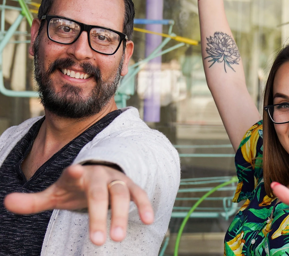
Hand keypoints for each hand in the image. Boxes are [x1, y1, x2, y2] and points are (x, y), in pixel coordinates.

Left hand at [4, 164, 153, 245]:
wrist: (98, 172)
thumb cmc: (74, 187)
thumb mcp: (54, 193)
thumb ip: (33, 201)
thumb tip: (7, 203)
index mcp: (77, 175)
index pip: (74, 174)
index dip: (74, 173)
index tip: (74, 171)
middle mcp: (99, 174)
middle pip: (100, 194)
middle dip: (99, 217)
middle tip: (98, 242)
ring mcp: (116, 179)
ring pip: (121, 195)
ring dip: (122, 216)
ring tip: (118, 238)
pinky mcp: (130, 185)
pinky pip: (139, 194)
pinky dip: (144, 205)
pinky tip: (149, 220)